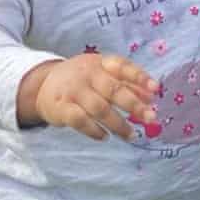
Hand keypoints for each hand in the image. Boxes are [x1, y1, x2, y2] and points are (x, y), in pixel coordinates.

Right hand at [27, 53, 157, 140]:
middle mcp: (86, 74)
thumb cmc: (82, 81)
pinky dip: (94, 131)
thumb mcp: (101, 74)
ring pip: (99, 108)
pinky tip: (105, 137)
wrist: (43, 85)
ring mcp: (73, 91)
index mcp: (99, 63)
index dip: (139, 77)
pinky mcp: (61, 108)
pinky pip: (81, 121)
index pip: (122, 66)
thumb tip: (151, 97)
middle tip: (150, 118)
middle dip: (134, 105)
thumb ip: (126, 83)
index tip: (156, 89)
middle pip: (113, 89)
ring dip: (118, 124)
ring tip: (131, 135)